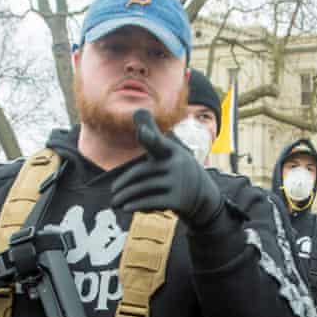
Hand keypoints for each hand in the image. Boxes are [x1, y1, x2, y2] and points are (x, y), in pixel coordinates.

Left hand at [112, 109, 224, 228]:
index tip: (142, 132)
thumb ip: (151, 134)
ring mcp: (178, 182)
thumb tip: (139, 109)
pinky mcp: (178, 199)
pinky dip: (136, 205)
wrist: (203, 196)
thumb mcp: (168, 151)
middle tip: (113, 191)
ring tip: (115, 202)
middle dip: (124, 183)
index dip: (149, 137)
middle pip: (141, 173)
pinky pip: (151, 202)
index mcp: (171, 150)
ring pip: (143, 189)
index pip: (158, 143)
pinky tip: (126, 208)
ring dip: (126, 196)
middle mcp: (176, 164)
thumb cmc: (176, 168)